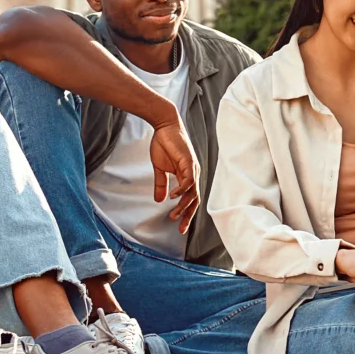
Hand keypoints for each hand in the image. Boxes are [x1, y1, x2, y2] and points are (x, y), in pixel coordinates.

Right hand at [151, 118, 201, 232]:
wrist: (164, 126)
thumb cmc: (163, 144)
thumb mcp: (160, 168)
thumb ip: (161, 184)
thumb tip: (159, 200)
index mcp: (187, 176)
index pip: (190, 199)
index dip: (185, 213)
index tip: (178, 226)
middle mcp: (192, 174)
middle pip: (195, 199)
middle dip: (188, 215)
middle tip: (179, 227)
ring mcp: (192, 168)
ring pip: (193, 192)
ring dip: (183, 205)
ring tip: (173, 214)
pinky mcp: (188, 162)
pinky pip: (188, 180)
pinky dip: (181, 190)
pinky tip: (173, 196)